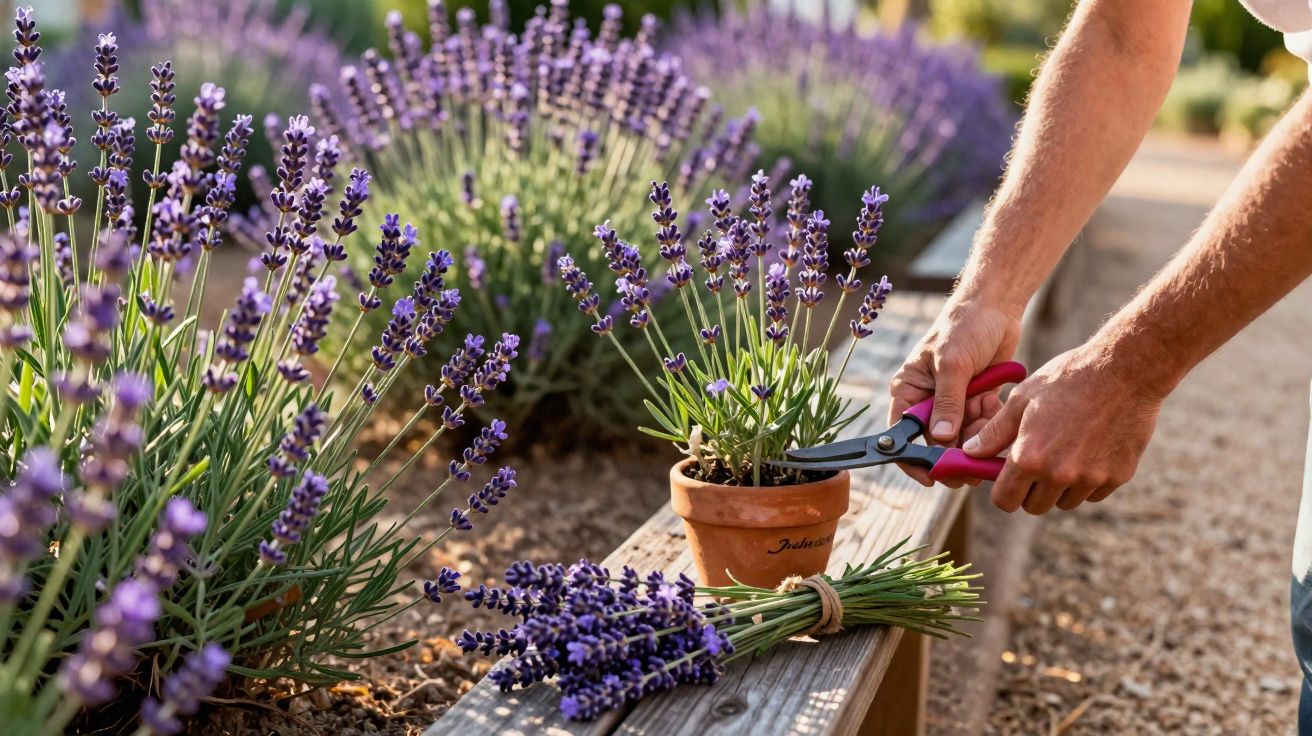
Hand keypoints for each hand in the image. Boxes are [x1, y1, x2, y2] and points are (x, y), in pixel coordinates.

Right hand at [889, 298, 1021, 487]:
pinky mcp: (975, 400)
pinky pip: (981, 425)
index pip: (903, 434)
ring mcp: (952, 402)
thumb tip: (941, 440)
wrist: (996, 306)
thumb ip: (948, 403)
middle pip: (936, 442)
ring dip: (977, 432)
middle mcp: (927, 399)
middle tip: (974, 461)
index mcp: (908, 389)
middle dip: (956, 449)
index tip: (933, 477)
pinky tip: (992, 399)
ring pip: (962, 437)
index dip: (914, 459)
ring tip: (986, 408)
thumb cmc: (964, 326)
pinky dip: (989, 420)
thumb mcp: (953, 364)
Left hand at [962, 343, 1161, 512]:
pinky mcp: (1118, 476)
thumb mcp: (1022, 400)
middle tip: (1036, 463)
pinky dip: (1088, 481)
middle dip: (1030, 490)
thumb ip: (995, 433)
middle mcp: (1059, 475)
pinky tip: (1089, 450)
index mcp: (1029, 457)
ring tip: (1064, 452)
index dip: (1003, 492)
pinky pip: (1094, 493)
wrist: (1124, 371)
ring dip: (1060, 487)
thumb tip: (971, 452)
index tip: (1007, 479)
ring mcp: (1091, 478)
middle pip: (1035, 506)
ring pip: (1065, 502)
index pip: (1005, 501)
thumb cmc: (1067, 379)